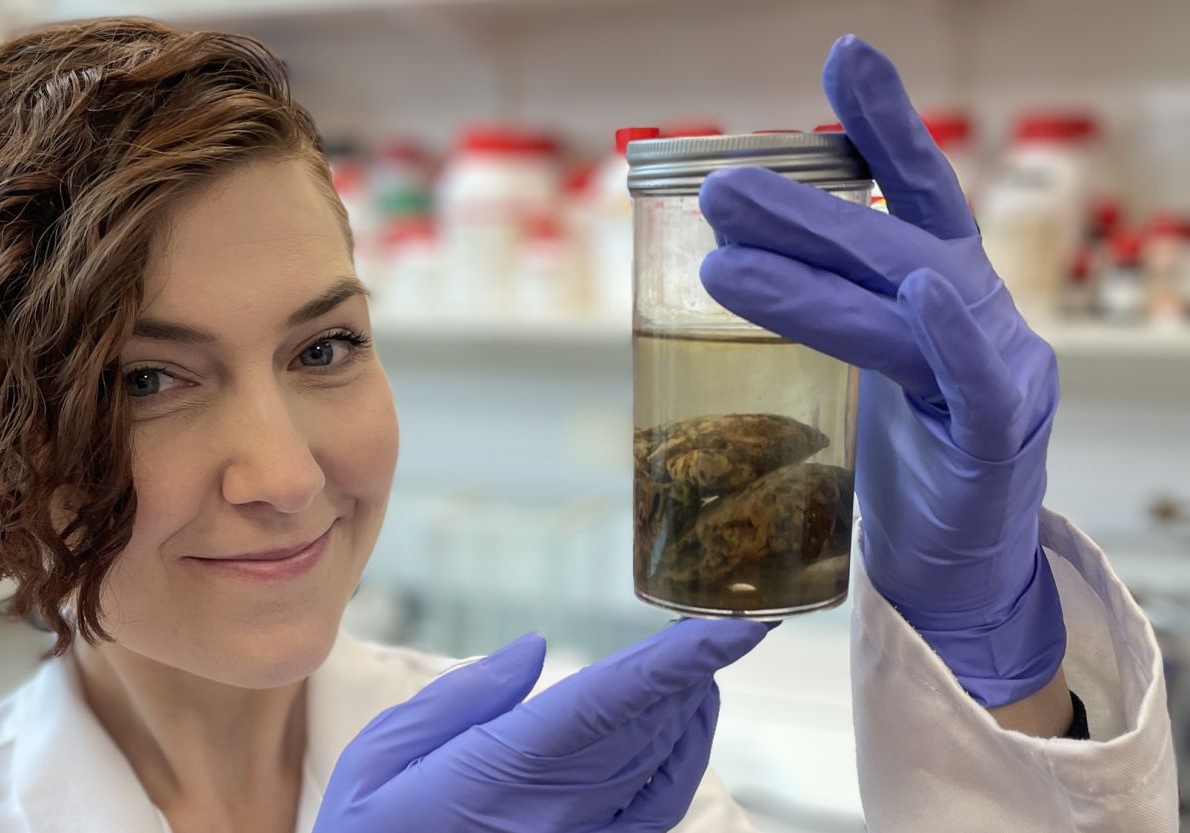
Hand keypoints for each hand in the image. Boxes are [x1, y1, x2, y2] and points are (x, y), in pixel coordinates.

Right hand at [313, 619, 767, 832]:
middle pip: (646, 729)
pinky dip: (682, 763)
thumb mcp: (380, 757)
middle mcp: (553, 814)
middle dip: (691, 674)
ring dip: (689, 711)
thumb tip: (534, 649)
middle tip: (721, 627)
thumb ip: (462, 697)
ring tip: (703, 665)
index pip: (609, 703)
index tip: (728, 630)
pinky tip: (683, 729)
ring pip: (659, 768)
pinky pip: (654, 812)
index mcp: (499, 773)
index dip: (674, 663)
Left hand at [695, 35, 1065, 707]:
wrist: (959, 568)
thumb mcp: (864, 366)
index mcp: (943, 289)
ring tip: (722, 269)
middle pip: (886, 245)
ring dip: (811, 282)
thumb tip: (722, 257)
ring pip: (903, 313)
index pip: (912, 190)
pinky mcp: (995, 444)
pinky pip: (976, 384)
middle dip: (800, 213)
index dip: (881, 124)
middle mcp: (976, 313)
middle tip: (716, 188)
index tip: (844, 56)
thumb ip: (827, 309)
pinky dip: (954, 335)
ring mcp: (994, 376)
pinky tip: (924, 288)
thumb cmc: (905, 459)